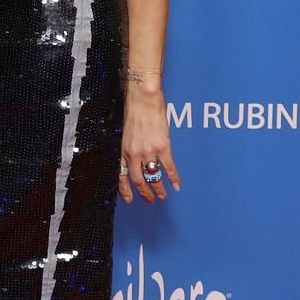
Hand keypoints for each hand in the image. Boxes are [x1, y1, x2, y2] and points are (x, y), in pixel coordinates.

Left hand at [118, 85, 179, 203]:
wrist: (143, 100)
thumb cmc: (135, 112)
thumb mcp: (127, 133)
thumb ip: (131, 147)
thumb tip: (136, 158)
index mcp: (124, 150)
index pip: (122, 175)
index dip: (125, 190)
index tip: (129, 200)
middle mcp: (134, 153)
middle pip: (138, 180)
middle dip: (144, 193)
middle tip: (151, 200)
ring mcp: (148, 151)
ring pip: (152, 177)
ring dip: (159, 189)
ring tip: (163, 195)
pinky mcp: (162, 147)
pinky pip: (168, 167)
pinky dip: (174, 178)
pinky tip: (177, 185)